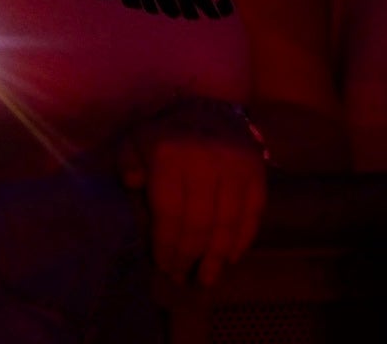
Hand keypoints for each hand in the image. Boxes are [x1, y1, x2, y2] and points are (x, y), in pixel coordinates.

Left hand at [116, 99, 268, 288]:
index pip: (169, 211)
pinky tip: (230, 258)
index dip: (167, 244)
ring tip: (207, 278)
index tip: (164, 265)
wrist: (210, 109)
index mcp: (169, 154)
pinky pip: (253, 214)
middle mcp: (204, 160)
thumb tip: (132, 186)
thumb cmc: (167, 133)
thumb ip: (128, 162)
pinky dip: (242, 240)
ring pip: (227, 223)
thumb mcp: (137, 140)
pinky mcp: (257, 173)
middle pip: (199, 222)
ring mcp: (235, 167)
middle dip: (189, 255)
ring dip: (216, 257)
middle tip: (183, 276)